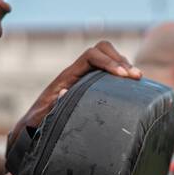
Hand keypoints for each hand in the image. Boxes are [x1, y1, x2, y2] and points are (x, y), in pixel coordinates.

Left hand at [7, 41, 142, 151]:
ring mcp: (87, 76)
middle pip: (102, 49)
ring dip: (125, 64)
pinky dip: (124, 73)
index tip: (122, 76)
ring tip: (138, 79)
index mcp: (68, 76)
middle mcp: (78, 72)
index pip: (91, 56)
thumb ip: (51, 106)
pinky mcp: (94, 84)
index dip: (108, 62)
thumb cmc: (39, 122)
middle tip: (135, 77)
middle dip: (120, 59)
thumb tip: (63, 93)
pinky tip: (134, 85)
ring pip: (109, 57)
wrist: (35, 124)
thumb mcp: (43, 116)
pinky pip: (111, 70)